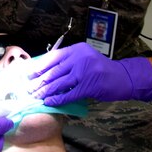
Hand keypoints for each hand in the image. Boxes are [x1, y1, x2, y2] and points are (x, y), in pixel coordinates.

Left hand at [27, 42, 151, 105]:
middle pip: (54, 70)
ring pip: (59, 83)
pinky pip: (69, 94)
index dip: (39, 66)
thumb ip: (68, 62)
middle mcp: (79, 58)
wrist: (122, 77)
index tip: (28, 73)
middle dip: (39, 81)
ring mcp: (84, 72)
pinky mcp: (89, 86)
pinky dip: (57, 99)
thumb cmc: (100, 68)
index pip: (53, 57)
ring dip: (45, 91)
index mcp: (76, 49)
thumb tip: (44, 70)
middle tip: (28, 88)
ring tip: (35, 96)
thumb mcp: (84, 58)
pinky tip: (49, 102)